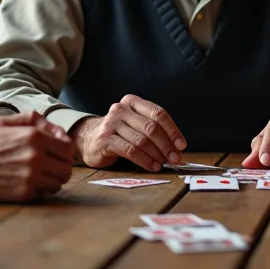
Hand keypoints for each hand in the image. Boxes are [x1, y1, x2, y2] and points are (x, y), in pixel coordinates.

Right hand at [0, 112, 74, 200]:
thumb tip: (58, 130)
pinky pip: (45, 193)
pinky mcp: (24, 193)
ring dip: (53, 180)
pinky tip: (30, 183)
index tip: (57, 154)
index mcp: (35, 137)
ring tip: (41, 176)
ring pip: (59, 183)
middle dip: (61, 167)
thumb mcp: (7, 122)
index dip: (65, 152)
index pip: (68, 149)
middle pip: (67, 168)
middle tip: (51, 167)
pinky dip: (41, 190)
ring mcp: (31, 177)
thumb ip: (34, 120)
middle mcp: (36, 157)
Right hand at [71, 95, 187, 171]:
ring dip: (157, 154)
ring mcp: (111, 124)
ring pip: (141, 140)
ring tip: (164, 163)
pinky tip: (152, 166)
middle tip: (175, 158)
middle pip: (151, 127)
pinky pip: (130, 150)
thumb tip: (176, 147)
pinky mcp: (104, 140)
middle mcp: (120, 109)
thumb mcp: (135, 124)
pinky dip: (145, 160)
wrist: (88, 139)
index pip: (158, 113)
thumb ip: (153, 130)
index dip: (172, 130)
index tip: (181, 145)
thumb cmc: (119, 133)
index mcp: (132, 102)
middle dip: (166, 145)